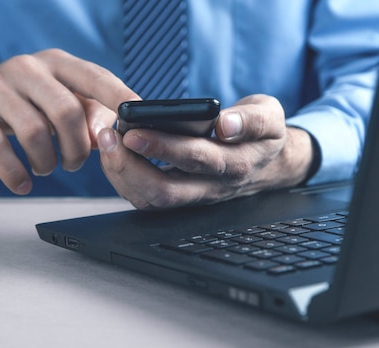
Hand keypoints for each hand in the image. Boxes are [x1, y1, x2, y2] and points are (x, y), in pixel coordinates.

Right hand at [0, 49, 137, 193]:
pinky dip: (15, 174)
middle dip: (77, 147)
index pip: (95, 77)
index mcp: (57, 63)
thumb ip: (92, 115)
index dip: (119, 96)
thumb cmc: (28, 103)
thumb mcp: (63, 100)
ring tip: (47, 167)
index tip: (138, 115)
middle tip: (75, 163)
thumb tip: (108, 139)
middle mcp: (27, 68)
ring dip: (48, 161)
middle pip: (66, 111)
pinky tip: (23, 183)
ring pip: (35, 132)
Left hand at [97, 94, 314, 208]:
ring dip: (122, 173)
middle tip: (110, 136)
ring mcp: (194, 197)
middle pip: (165, 190)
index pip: (196, 158)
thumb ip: (252, 120)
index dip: (162, 147)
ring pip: (151, 200)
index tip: (134, 129)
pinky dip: (125, 177)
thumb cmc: (263, 135)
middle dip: (130, 165)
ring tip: (107, 140)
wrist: (270, 164)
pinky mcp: (181, 198)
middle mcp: (212, 187)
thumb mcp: (271, 117)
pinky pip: (147, 198)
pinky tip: (115, 153)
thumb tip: (225, 124)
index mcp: (236, 163)